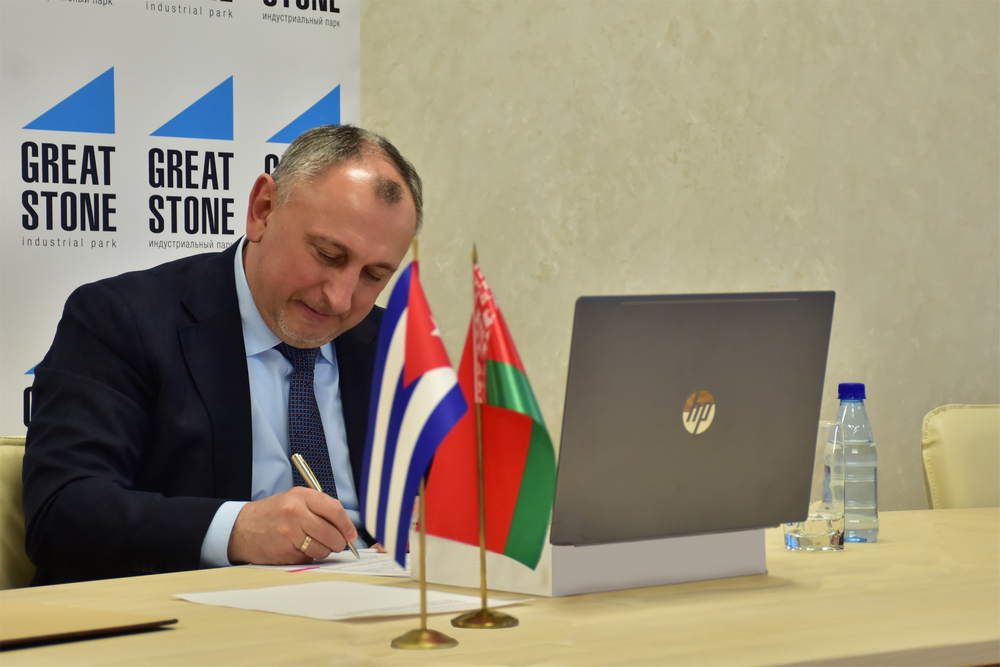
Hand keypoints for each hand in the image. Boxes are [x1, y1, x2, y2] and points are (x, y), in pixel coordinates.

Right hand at [227, 487, 357, 564]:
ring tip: (313, 545)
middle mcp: (295, 513)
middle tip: (337, 544)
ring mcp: (289, 533)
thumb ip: (319, 509)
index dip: (347, 525)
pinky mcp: (284, 551)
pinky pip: (308, 559)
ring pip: (322, 549)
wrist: (241, 529)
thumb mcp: (294, 500)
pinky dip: (308, 558)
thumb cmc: (272, 514)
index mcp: (301, 496)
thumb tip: (346, 529)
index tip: (351, 535)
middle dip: (339, 543)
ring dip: (323, 551)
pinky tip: (298, 550)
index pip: (335, 510)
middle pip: (332, 533)